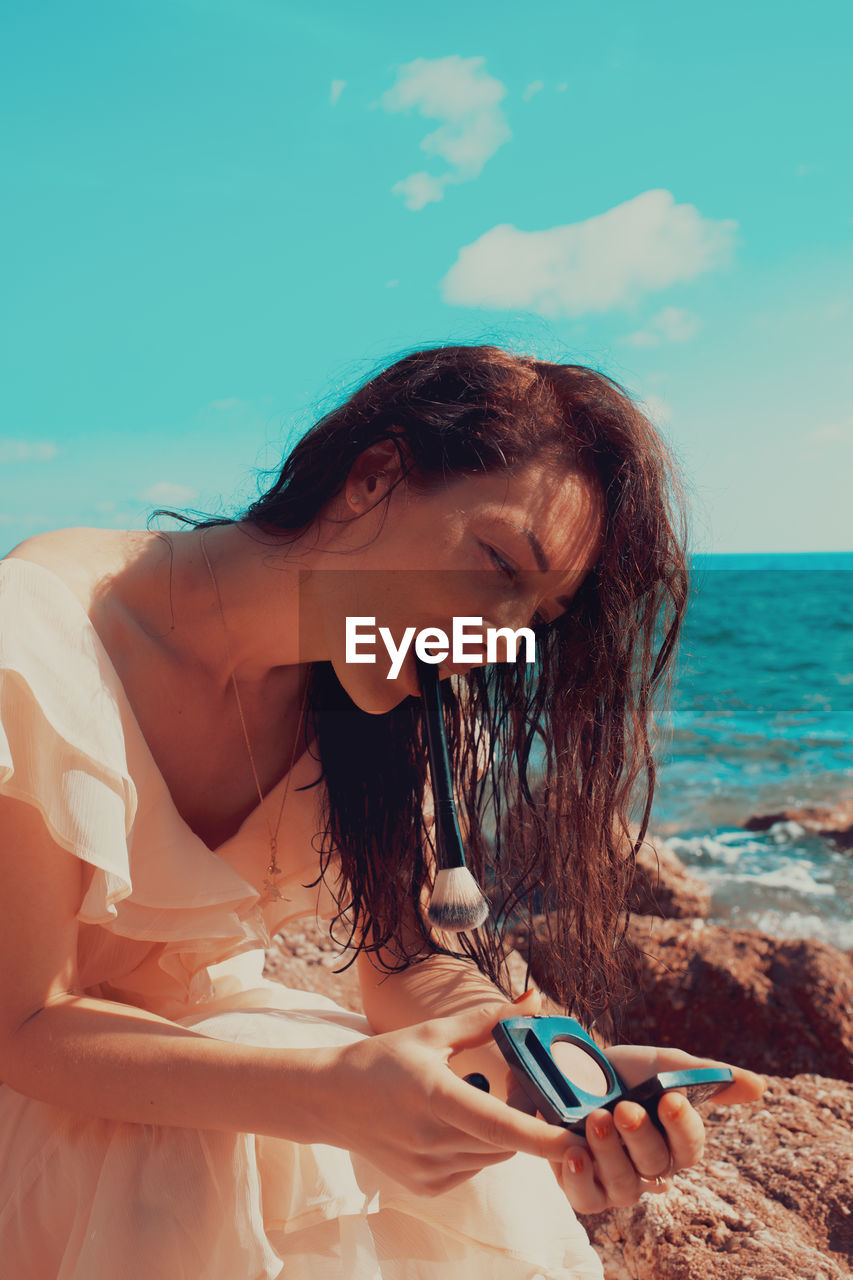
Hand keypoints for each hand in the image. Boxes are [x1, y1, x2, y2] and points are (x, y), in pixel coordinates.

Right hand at [317, 1002, 580, 1197]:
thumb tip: (534, 1000)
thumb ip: (488, 1019)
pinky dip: (477, 1147)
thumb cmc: (382, 1059)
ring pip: (492, 1156)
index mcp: (434, 1096)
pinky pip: (473, 1168)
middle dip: (523, 1116)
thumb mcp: (432, 1033)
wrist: (329, 1101)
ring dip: (500, 1132)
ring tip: (478, 1096)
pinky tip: (453, 1122)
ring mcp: (428, 1170)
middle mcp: (432, 1140)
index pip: (499, 1125)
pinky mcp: (426, 1186)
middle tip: (520, 1085)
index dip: (542, 1136)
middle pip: (505, 1139)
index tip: (578, 1138)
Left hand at [549, 1042, 766, 1213]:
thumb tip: (760, 1087)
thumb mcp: (662, 1064)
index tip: (671, 1098)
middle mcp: (649, 1169)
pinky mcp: (583, 1190)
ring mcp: (616, 1183)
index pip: (690, 1147)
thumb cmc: (624, 1072)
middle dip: (640, 1136)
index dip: (683, 1126)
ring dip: (610, 1153)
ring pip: (624, 1187)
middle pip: (656, 1166)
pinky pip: (587, 1200)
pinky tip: (573, 1151)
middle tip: (624, 1107)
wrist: (566, 1070)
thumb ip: (706, 1076)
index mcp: (674, 1142)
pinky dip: (580, 1179)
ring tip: (596, 1118)